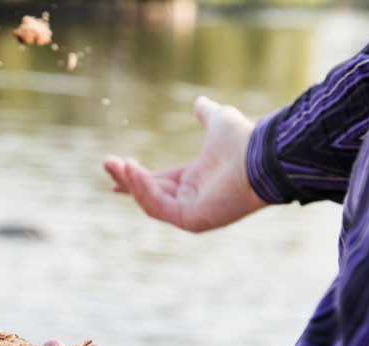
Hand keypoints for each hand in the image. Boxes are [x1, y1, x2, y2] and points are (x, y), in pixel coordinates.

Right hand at [104, 96, 266, 231]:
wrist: (261, 156)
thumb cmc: (245, 141)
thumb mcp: (219, 121)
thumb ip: (207, 114)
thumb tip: (200, 102)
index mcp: (195, 181)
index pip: (159, 182)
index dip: (136, 175)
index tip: (116, 165)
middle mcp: (191, 199)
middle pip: (150, 192)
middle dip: (126, 179)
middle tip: (106, 163)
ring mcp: (190, 213)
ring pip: (150, 201)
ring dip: (130, 182)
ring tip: (115, 164)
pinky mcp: (190, 220)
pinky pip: (158, 206)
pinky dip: (143, 188)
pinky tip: (132, 169)